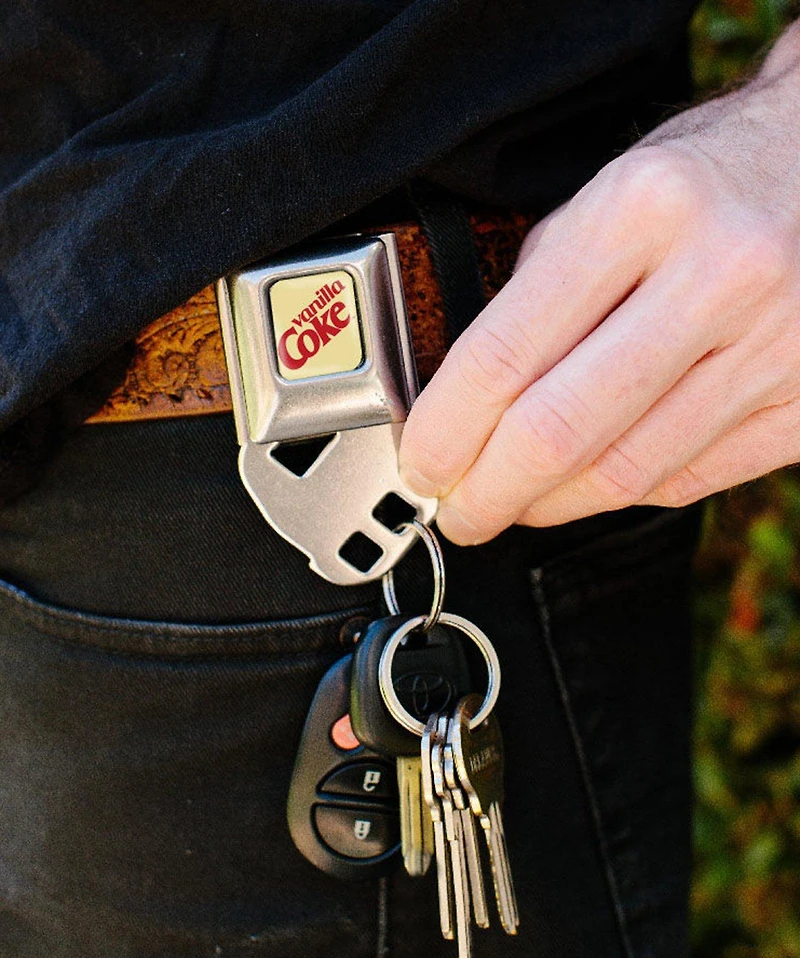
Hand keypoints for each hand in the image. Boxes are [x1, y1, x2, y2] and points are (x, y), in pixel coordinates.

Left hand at [399, 24, 799, 543]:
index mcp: (642, 209)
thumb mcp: (607, 196)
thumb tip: (467, 404)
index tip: (420, 465)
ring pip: (623, 473)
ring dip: (547, 506)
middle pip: (559, 432)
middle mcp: (718, 276)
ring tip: (513, 502)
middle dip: (485, 492)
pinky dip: (617, 495)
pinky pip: (686, 480)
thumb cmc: (706, 180)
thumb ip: (539, 293)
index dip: (444, 431)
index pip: (504, 355)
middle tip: (456, 511)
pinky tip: (584, 487)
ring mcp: (773, 345)